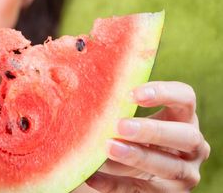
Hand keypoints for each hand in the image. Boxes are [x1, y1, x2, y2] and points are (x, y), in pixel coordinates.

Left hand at [86, 81, 209, 191]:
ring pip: (169, 166)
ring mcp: (185, 174)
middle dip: (152, 130)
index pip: (186, 97)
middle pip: (185, 135)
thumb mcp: (134, 119)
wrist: (138, 173)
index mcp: (184, 117)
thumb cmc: (133, 135)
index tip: (132, 94)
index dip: (164, 93)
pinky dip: (115, 183)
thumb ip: (119, 106)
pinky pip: (141, 190)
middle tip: (120, 126)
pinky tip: (92, 175)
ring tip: (108, 148)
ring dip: (137, 157)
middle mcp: (193, 146)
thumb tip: (80, 89)